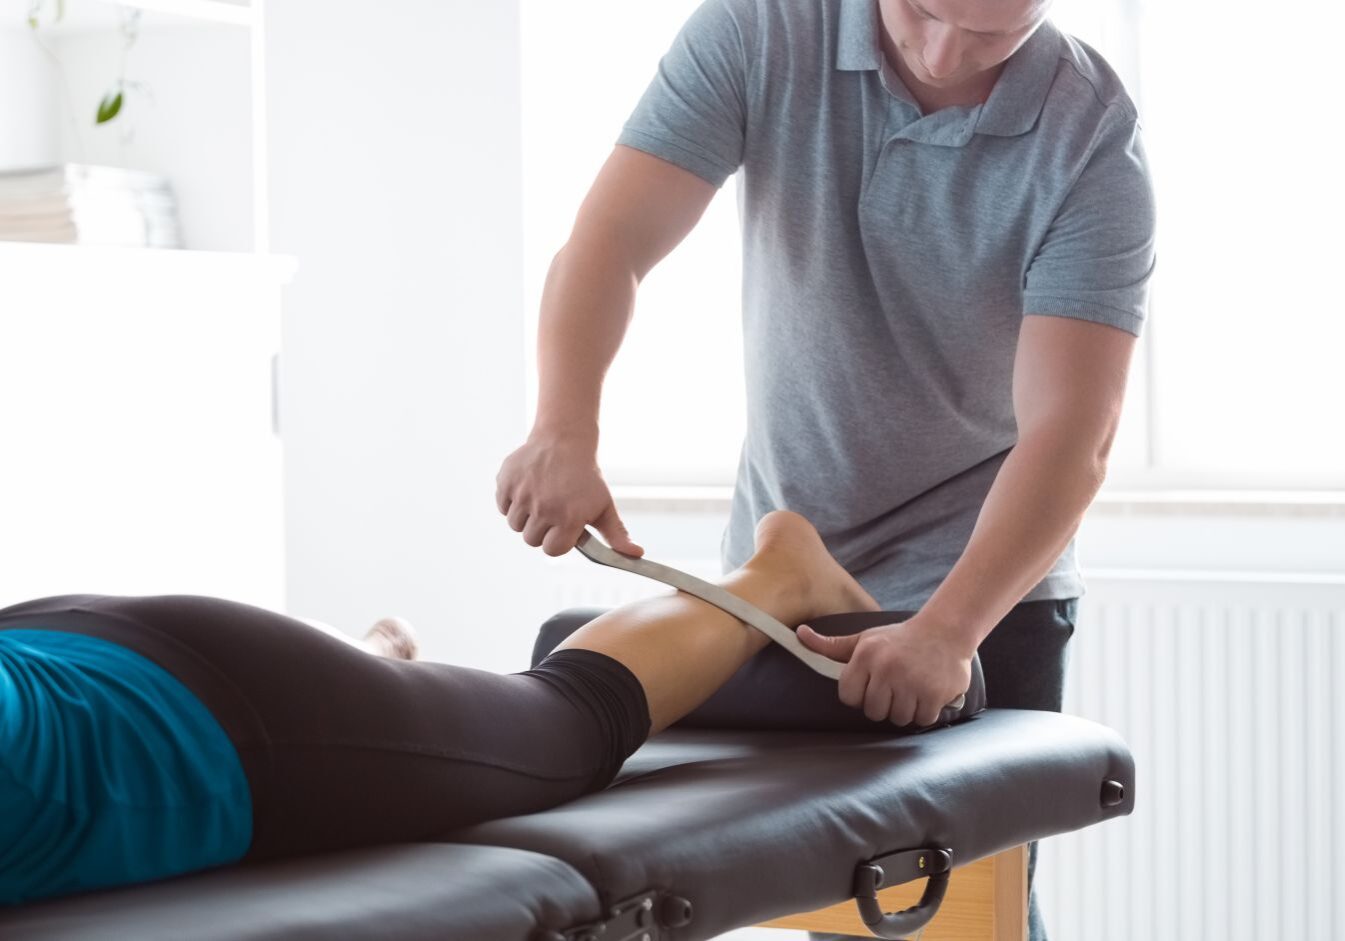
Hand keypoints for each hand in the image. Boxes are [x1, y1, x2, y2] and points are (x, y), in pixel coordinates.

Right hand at [495, 427, 642, 557]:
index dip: (558, 540)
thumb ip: (617, 535)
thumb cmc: (586, 477)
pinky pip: (503, 506)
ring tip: (541, 497)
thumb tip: (637, 556)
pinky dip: (512, 500)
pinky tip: (529, 487)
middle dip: (542, 529)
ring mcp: (523, 495)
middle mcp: (544, 508)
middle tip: (552, 509)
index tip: (563, 527)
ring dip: (526, 516)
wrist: (565, 440)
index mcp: (568, 518)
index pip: (552, 550)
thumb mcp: (604, 505)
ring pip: (515, 524)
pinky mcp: (506, 482)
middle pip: (532, 540)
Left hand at [796, 614, 973, 727]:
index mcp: (866, 655)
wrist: (945, 630)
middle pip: (873, 712)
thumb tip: (799, 634)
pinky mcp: (934, 694)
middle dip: (884, 703)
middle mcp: (887, 668)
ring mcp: (911, 682)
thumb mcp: (864, 639)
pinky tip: (926, 691)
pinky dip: (924, 711)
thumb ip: (831, 645)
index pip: (849, 697)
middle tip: (895, 685)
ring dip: (905, 708)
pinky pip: (920, 719)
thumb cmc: (899, 639)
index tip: (872, 684)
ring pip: (897, 718)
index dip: (859, 695)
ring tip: (911, 686)